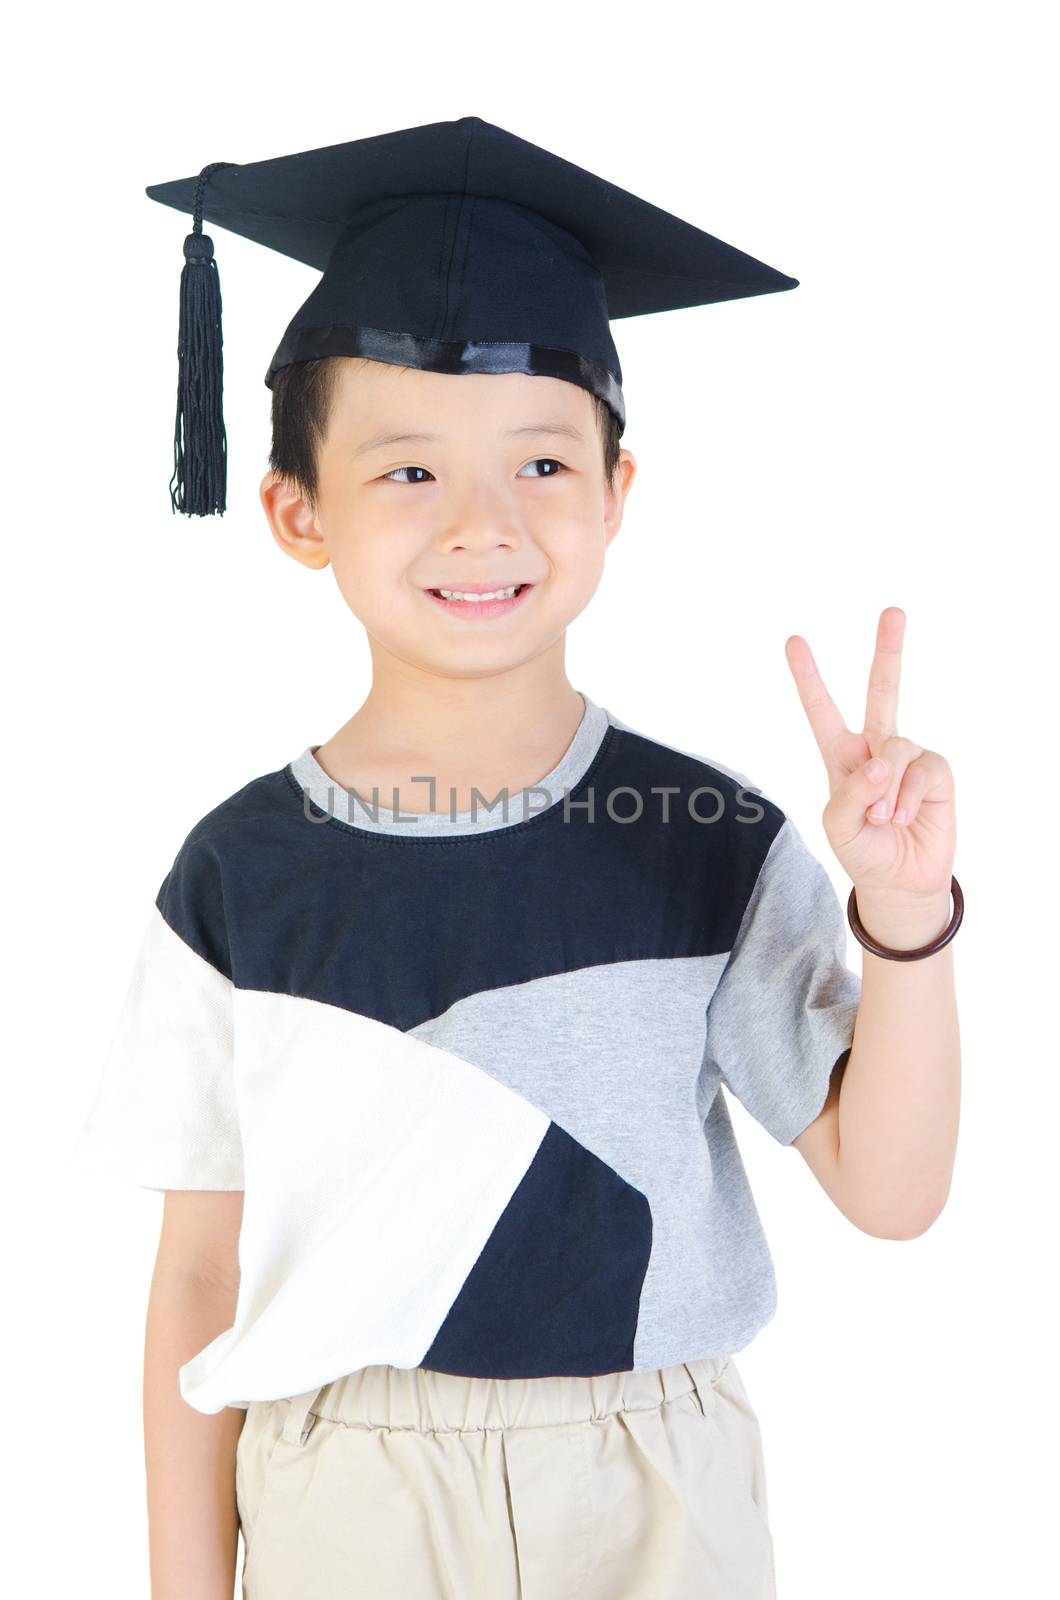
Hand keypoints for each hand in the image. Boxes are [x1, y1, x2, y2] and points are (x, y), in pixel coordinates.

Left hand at [784, 607, 956, 926]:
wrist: (899, 881)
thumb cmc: (862, 850)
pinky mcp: (936, 772)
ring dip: (887, 789)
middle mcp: (876, 749)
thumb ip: (852, 790)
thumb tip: (881, 759)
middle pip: (883, 691)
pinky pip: (922, 769)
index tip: (793, 641)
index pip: (822, 711)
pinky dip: (908, 796)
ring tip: (884, 818)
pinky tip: (904, 818)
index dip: (808, 678)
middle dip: (889, 651)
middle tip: (894, 611)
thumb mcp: (838, 825)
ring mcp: (908, 758)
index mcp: (842, 757)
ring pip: (895, 748)